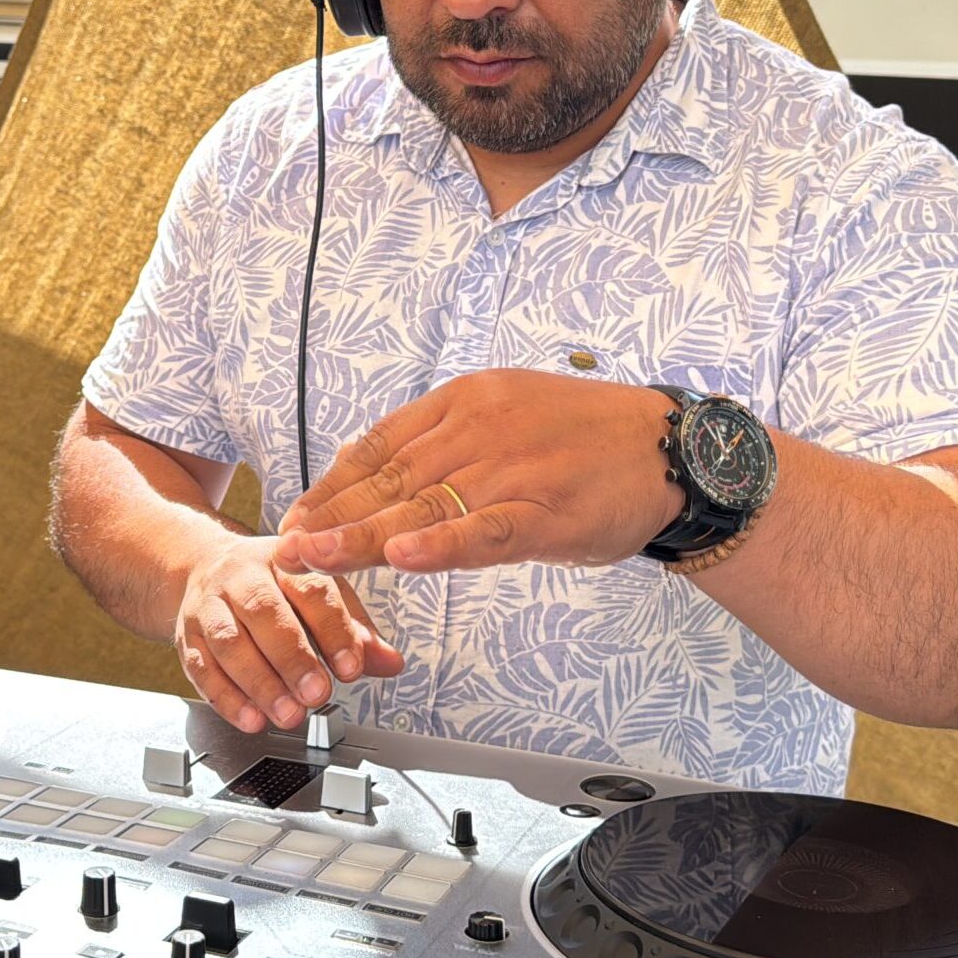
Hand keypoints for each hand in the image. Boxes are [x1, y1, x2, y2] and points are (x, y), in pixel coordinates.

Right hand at [175, 536, 403, 733]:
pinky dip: (226, 698)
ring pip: (229, 642)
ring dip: (260, 683)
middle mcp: (241, 576)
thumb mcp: (319, 592)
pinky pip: (201, 667)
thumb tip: (390, 662)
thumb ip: (354, 629)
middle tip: (317, 694)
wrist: (203, 564)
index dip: (334, 629)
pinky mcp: (185, 634)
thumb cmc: (273, 585)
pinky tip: (251, 719)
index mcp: (284, 559)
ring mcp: (209, 604)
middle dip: (292, 658)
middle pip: (264, 612)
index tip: (352, 667)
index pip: (312, 589)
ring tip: (288, 714)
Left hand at [274, 370, 685, 575]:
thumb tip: (376, 470)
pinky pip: (483, 531)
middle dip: (331, 515)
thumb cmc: (586, 438)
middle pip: (390, 477)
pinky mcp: (545, 511)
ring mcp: (513, 470)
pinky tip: (402, 558)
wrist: (671, 448)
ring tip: (315, 558)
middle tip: (286, 546)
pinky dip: (440, 545)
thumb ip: (444, 440)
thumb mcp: (507, 414)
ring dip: (362, 536)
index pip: (381, 443)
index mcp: (466, 399)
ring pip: (424, 506)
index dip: (334, 482)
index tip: (298, 512)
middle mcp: (481, 428)